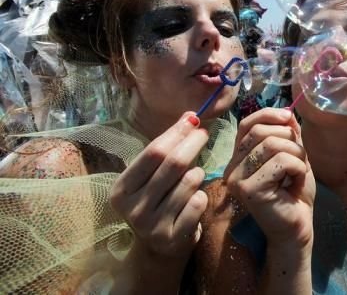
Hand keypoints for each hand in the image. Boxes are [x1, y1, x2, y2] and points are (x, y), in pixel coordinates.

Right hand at [110, 112, 208, 257]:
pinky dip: (201, 195)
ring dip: (198, 173)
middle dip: (193, 144)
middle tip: (204, 133)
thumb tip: (190, 117)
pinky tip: (195, 199)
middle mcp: (132, 207)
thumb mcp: (152, 178)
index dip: (177, 133)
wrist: (157, 249)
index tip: (193, 120)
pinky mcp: (172, 237)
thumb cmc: (156, 202)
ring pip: (189, 183)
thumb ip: (167, 150)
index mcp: (122, 189)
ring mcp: (151, 224)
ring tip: (195, 176)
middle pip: (172, 164)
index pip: (153, 152)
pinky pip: (197, 203)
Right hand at [226, 108, 314, 247]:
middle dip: (290, 139)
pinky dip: (297, 168)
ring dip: (296, 155)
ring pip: (272, 145)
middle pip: (261, 131)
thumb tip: (286, 112)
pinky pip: (281, 162)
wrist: (297, 228)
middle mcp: (232, 167)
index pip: (247, 123)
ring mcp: (237, 179)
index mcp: (239, 157)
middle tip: (299, 159)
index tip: (290, 120)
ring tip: (298, 173)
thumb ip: (288, 134)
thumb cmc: (294, 194)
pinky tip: (294, 184)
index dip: (269, 115)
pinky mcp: (249, 189)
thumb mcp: (294, 156)